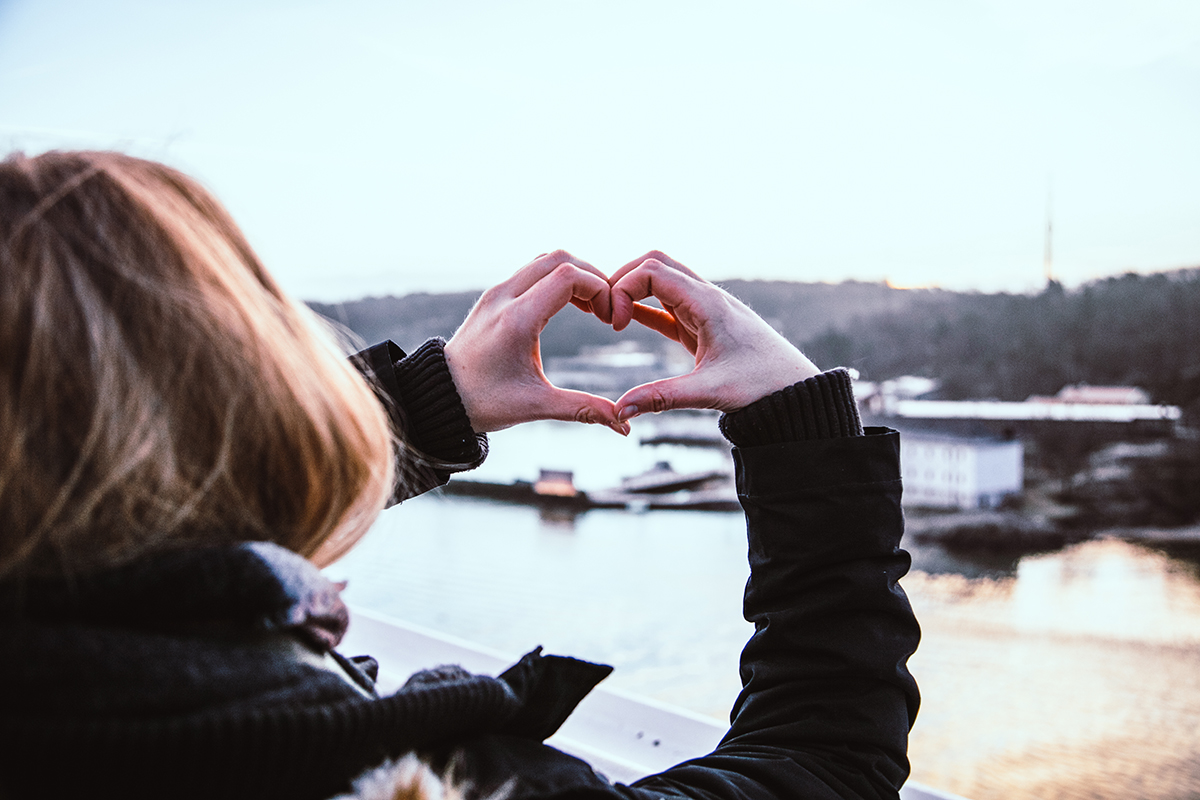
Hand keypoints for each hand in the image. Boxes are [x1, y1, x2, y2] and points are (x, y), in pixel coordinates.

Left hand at [444, 251, 629, 433]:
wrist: (440, 396)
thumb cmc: (485, 403)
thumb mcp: (537, 406)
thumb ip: (584, 409)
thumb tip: (624, 426)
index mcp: (517, 320)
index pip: (568, 276)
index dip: (599, 289)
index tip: (609, 318)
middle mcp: (504, 297)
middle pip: (559, 258)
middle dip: (592, 277)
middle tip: (606, 309)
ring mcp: (496, 292)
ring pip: (545, 259)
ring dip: (574, 275)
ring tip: (591, 307)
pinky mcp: (493, 295)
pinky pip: (531, 270)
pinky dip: (556, 278)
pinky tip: (568, 305)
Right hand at [610, 251, 819, 419]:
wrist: (795, 390)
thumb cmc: (761, 386)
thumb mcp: (709, 391)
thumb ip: (662, 397)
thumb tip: (620, 410)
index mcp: (708, 302)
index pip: (653, 270)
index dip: (623, 289)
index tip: (613, 323)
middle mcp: (706, 297)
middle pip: (656, 263)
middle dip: (623, 280)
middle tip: (604, 312)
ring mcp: (705, 309)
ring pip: (661, 281)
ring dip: (633, 291)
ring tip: (610, 317)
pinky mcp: (703, 325)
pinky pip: (667, 305)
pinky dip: (644, 308)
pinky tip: (624, 321)